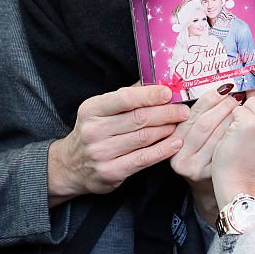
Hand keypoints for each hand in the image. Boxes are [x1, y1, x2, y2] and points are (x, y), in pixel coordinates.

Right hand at [47, 83, 188, 206]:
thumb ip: (128, 96)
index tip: (168, 93)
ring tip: (180, 124)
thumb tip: (158, 81)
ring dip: (166, 129)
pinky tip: (176, 143)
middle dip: (166, 113)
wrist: (71, 166)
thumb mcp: (102, 109)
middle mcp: (94, 130)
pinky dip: (163, 151)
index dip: (149, 95)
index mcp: (92, 109)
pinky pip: (143, 159)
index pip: (124, 99)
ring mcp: (101, 153)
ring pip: (143, 138)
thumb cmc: (94, 131)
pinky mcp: (110, 172)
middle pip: (138, 118)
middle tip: (183, 110)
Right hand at [170, 84, 238, 222]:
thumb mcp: (195, 135)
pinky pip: (226, 148)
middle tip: (238, 96)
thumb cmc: (207, 152)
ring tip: (244, 108)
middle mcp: (179, 155)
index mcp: (173, 140)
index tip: (225, 87)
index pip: (192, 114)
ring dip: (232, 118)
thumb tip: (221, 88)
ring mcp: (193, 167)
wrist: (217, 184)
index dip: (210, 98)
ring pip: (217, 135)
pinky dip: (237, 134)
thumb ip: (201, 115)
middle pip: (204, 123)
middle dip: (223, 106)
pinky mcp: (208, 175)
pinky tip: (245, 126)